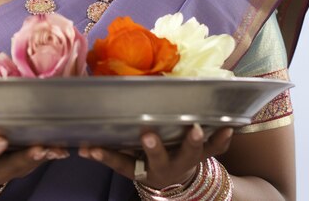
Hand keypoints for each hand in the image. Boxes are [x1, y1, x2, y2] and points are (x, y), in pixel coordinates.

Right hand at [78, 124, 232, 189]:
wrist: (180, 182)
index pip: (121, 163)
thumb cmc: (148, 164)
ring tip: (195, 128)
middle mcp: (165, 168)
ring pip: (191, 155)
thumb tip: (80, 146)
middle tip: (146, 134)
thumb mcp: (129, 164)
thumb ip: (108, 153)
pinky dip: (222, 139)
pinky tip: (228, 126)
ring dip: (192, 142)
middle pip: (159, 159)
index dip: (106, 156)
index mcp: (143, 169)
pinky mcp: (204, 156)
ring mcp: (186, 162)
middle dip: (154, 148)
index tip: (90, 147)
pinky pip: (216, 150)